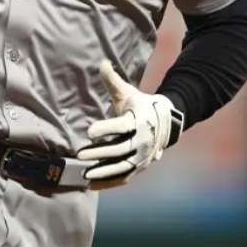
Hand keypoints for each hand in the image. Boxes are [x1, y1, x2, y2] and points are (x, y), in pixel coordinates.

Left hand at [78, 60, 183, 188]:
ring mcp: (142, 156)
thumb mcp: (128, 92)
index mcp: (139, 120)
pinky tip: (91, 184)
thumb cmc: (140, 105)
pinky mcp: (140, 167)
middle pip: (120, 149)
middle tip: (80, 154)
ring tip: (85, 173)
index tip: (89, 132)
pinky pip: (124, 177)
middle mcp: (143, 140)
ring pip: (122, 166)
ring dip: (103, 171)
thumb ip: (113, 81)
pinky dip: (109, 182)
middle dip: (99, 153)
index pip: (121, 126)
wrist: (166, 122)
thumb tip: (102, 62)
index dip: (106, 129)